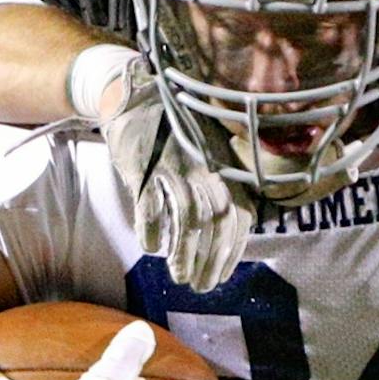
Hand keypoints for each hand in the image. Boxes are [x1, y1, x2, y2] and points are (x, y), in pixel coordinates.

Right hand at [102, 62, 253, 292]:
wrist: (139, 92)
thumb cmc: (177, 131)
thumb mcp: (209, 153)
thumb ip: (222, 186)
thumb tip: (231, 231)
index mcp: (226, 168)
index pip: (239, 218)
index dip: (232, 252)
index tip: (222, 276)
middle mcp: (207, 169)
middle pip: (215, 223)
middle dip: (210, 260)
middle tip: (202, 287)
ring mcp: (176, 167)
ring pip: (186, 219)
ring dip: (184, 253)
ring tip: (180, 277)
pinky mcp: (145, 166)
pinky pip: (150, 205)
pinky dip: (151, 229)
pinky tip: (150, 246)